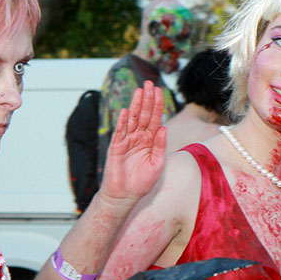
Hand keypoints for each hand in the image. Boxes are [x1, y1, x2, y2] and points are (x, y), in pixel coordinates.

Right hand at [98, 80, 166, 206]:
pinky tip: (126, 111)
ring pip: (132, 119)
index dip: (158, 105)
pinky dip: (123, 122)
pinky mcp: (116, 147)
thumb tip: (164, 128)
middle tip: (149, 83)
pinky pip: (120, 132)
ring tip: (140, 91)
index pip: (155, 119)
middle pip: (144, 114)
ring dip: (136, 105)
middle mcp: (139, 138)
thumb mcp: (157, 164)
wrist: (125, 196)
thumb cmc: (142, 182)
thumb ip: (160, 146)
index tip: (160, 91)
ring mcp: (127, 141)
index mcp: (150, 141)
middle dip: (147, 99)